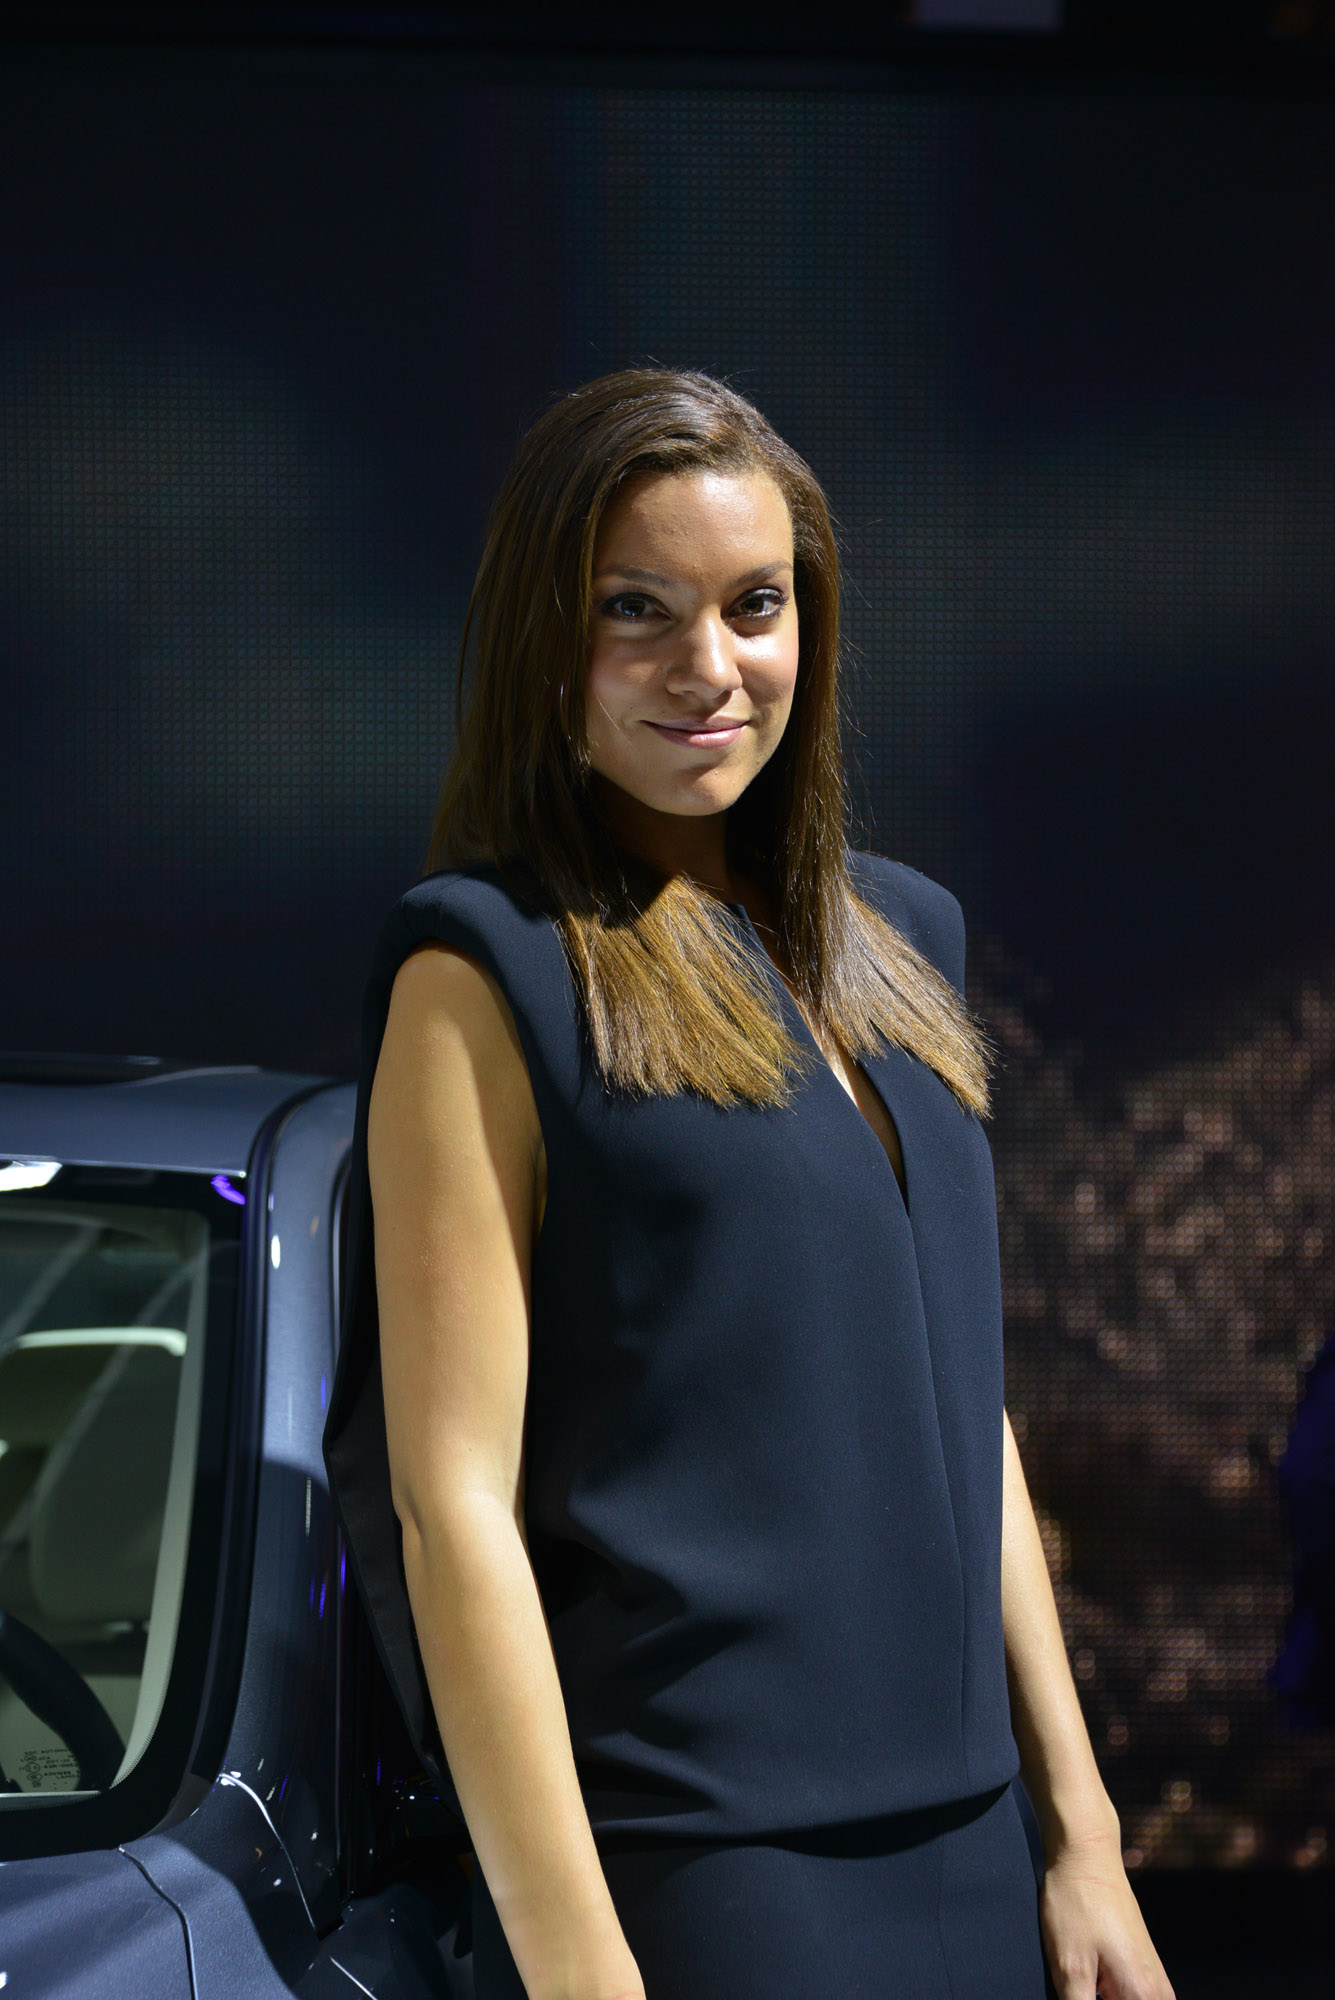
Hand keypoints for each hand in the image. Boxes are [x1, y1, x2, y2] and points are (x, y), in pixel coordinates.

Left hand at [1038, 1831, 1174, 1999]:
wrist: (1087, 1855)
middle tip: (1079, 1988)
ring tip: (1081, 1982)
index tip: (1083, 1995)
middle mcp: (1159, 1995)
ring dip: (1099, 1998)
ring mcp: (1154, 1983)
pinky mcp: (1143, 1973)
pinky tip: (1086, 1988)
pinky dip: (1107, 1998)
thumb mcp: (1069, 1967)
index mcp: (1144, 1998)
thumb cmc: (1076, 1904)